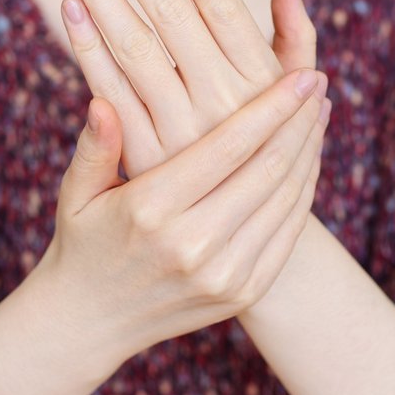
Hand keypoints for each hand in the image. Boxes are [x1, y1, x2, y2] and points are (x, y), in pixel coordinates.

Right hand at [39, 69, 328, 368]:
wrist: (92, 320)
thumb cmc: (84, 242)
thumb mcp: (76, 193)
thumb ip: (95, 146)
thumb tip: (103, 102)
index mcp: (151, 209)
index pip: (230, 146)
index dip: (273, 106)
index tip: (303, 74)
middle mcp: (192, 244)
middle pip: (268, 168)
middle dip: (300, 120)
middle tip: (319, 82)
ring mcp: (223, 274)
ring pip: (286, 198)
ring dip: (310, 150)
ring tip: (319, 113)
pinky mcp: (242, 291)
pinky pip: (288, 232)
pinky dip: (304, 191)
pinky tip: (308, 160)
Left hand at [57, 0, 325, 178]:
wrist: (236, 234)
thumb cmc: (271, 150)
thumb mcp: (293, 97)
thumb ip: (295, 38)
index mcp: (261, 84)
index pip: (223, 7)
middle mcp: (221, 104)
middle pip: (171, 16)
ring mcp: (179, 132)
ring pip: (135, 49)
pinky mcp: (144, 156)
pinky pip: (111, 93)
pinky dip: (87, 49)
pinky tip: (69, 8)